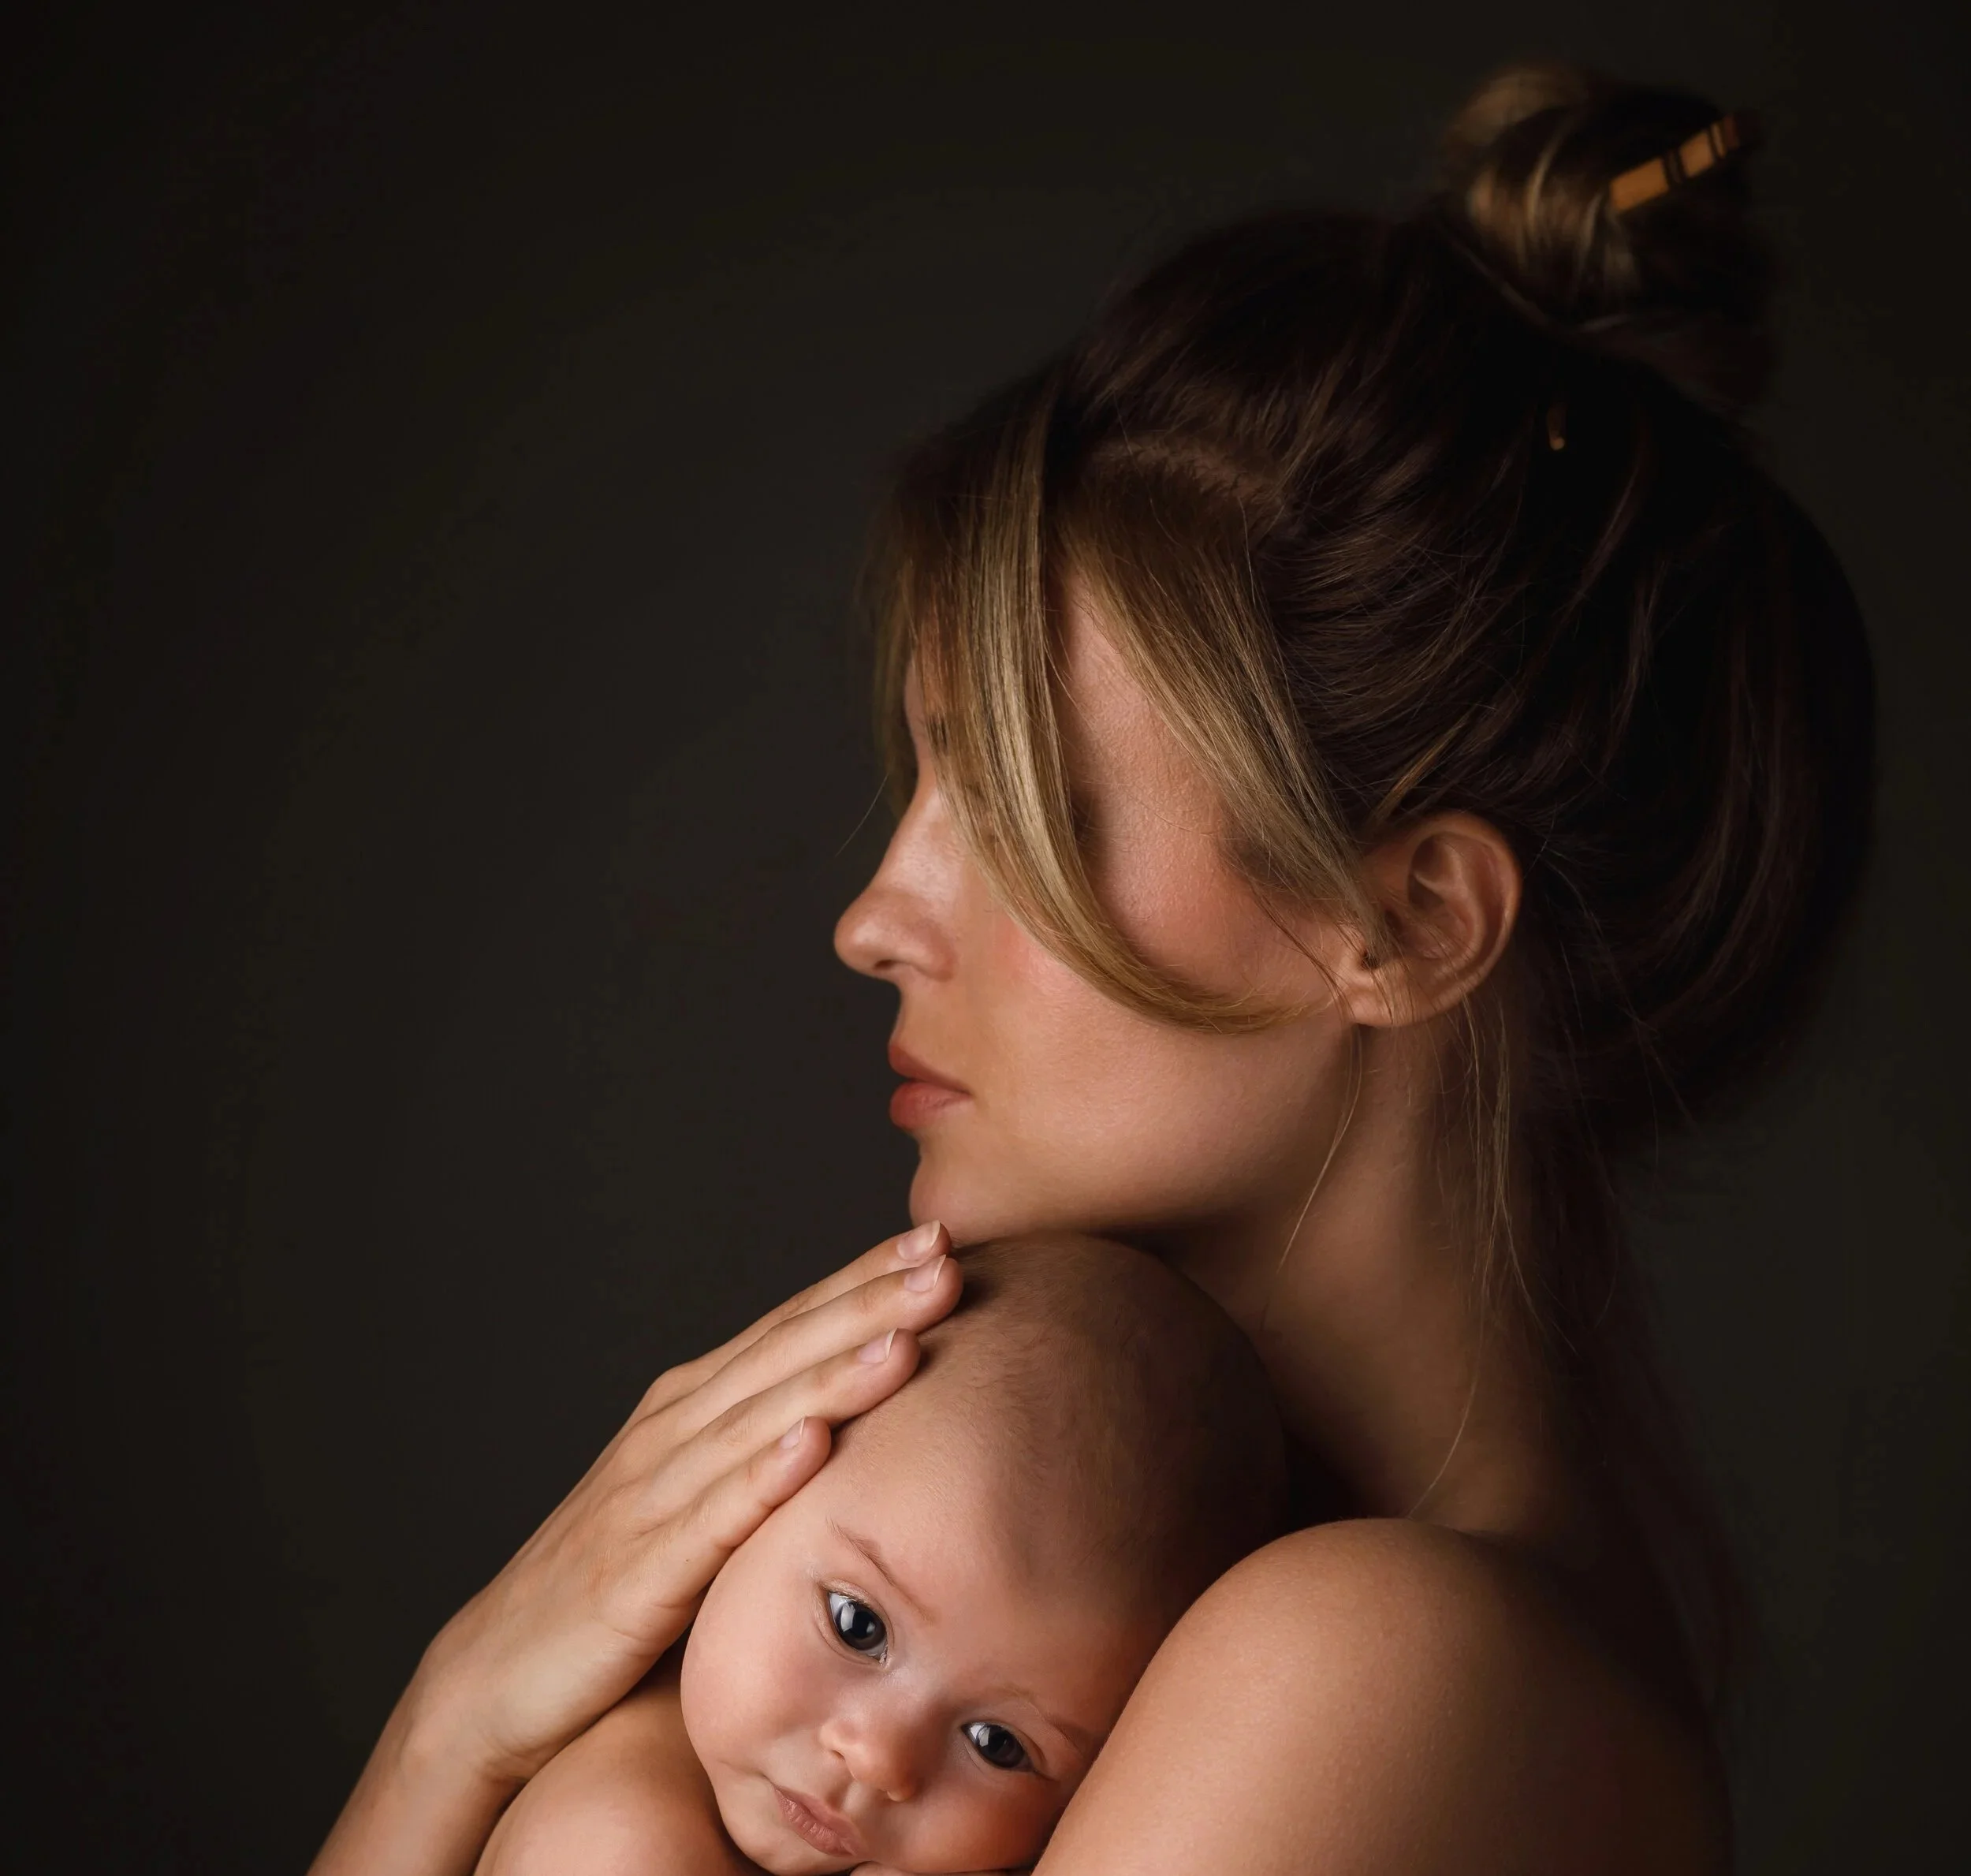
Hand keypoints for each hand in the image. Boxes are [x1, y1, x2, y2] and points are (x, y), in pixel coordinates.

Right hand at [311, 1221, 958, 1875]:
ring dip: (832, 1376)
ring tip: (903, 1336)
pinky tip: (811, 1445)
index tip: (940, 1239)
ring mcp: (649, 1496)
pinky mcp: (635, 1573)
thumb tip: (868, 1421)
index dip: (862, 1280)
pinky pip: (708, 1519)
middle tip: (945, 1259)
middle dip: (867, 1304)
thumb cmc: (618, 1586)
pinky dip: (759, 1477)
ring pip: (756, 1421)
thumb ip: (765, 1454)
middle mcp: (671, 1432)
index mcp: (691, 1408)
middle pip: (783, 1354)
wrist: (498, 1677)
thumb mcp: (699, 1502)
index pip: (791, 1327)